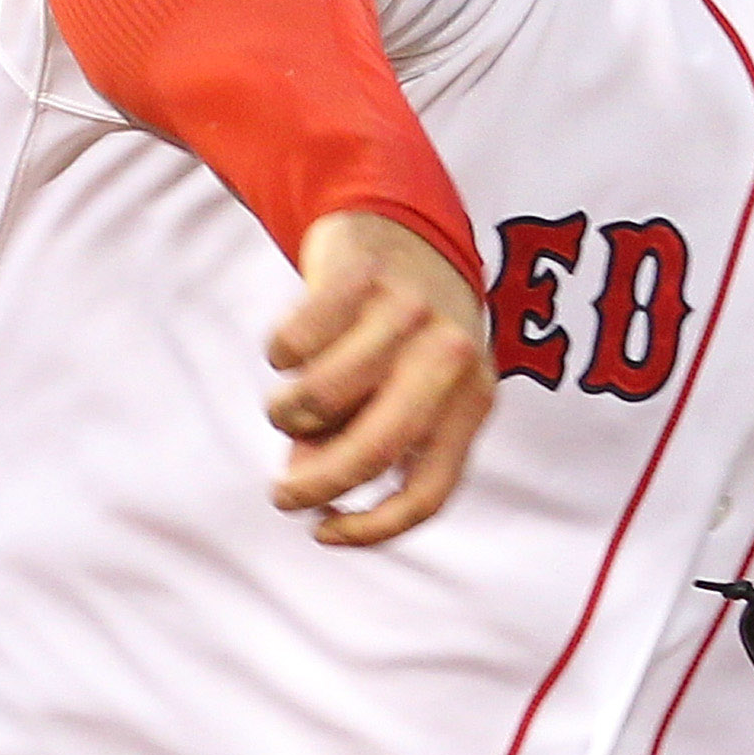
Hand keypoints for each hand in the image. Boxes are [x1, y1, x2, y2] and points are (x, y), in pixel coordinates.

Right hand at [264, 212, 493, 545]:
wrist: (402, 223)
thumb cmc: (402, 333)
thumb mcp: (409, 390)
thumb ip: (363, 440)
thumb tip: (305, 485)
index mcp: (474, 396)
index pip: (430, 490)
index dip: (372, 528)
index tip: (324, 531)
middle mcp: (450, 354)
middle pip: (375, 449)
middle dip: (316, 484)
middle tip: (282, 496)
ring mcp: (406, 311)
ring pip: (323, 396)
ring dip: (289, 413)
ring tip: (288, 406)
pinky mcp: (359, 274)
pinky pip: (294, 343)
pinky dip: (280, 354)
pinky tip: (291, 349)